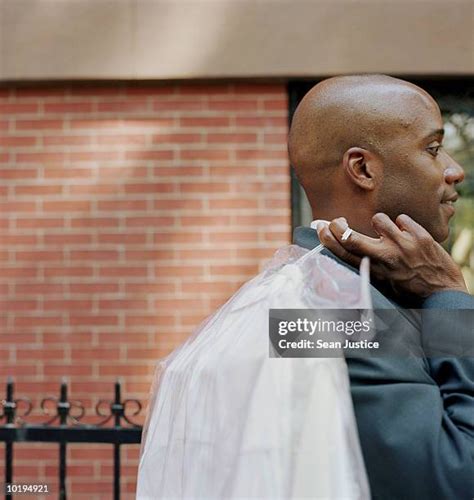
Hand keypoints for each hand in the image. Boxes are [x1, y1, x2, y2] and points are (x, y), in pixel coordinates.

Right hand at [316, 213, 467, 298]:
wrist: (445, 293)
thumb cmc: (412, 291)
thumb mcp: (385, 285)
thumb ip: (368, 267)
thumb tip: (350, 250)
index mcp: (374, 271)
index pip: (343, 253)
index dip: (328, 239)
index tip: (321, 228)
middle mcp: (385, 257)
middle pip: (351, 237)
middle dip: (338, 225)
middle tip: (336, 221)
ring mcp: (403, 245)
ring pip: (378, 219)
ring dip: (380, 224)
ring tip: (389, 233)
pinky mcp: (420, 236)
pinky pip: (402, 218)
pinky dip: (403, 224)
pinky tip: (409, 235)